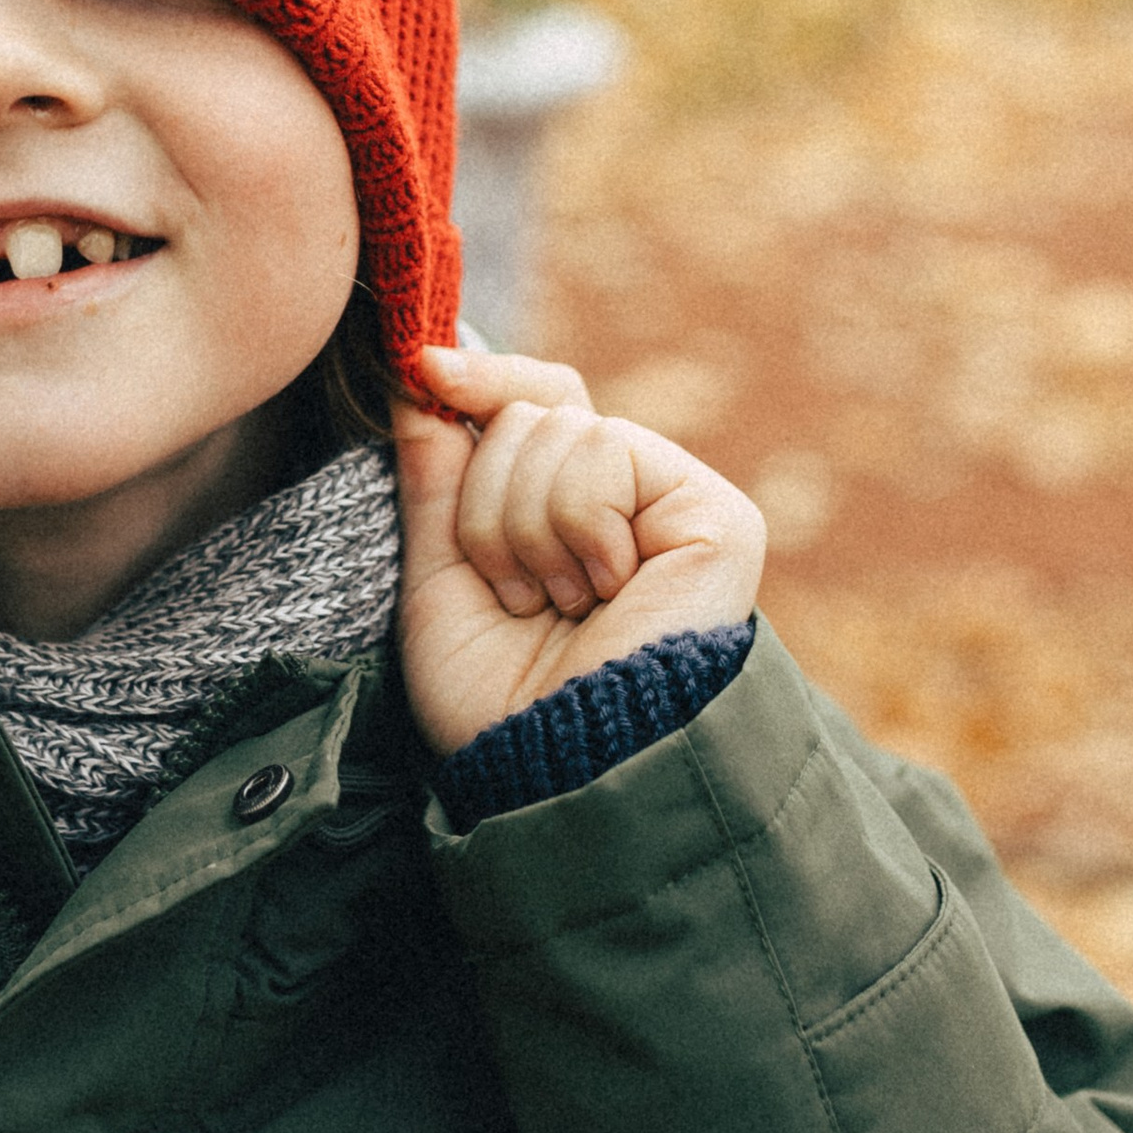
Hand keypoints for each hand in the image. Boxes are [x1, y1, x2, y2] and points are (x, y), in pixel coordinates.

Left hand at [394, 345, 765, 759]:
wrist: (555, 768)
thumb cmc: (495, 700)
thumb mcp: (441, 578)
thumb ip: (436, 477)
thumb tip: (416, 373)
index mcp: (567, 515)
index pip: (531, 404)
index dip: (481, 377)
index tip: (421, 364)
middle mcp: (628, 503)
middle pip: (531, 414)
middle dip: (489, 507)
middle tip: (520, 593)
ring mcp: (677, 504)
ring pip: (560, 430)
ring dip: (528, 529)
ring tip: (562, 603)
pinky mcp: (716, 516)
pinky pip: (607, 451)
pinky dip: (578, 525)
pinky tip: (607, 590)